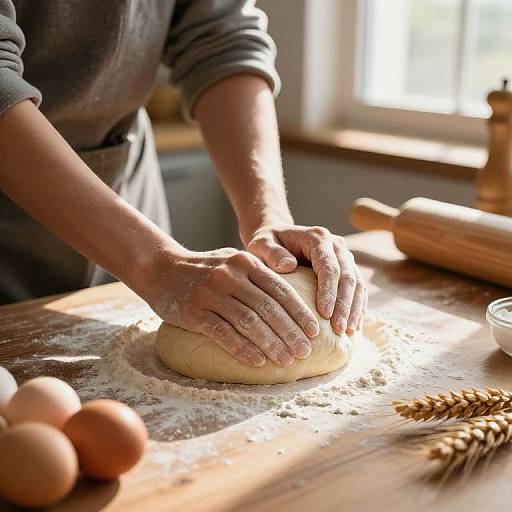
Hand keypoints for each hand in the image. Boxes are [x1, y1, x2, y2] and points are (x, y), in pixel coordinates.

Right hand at [148, 247, 319, 367]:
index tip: (315, 332)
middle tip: (306, 352)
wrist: (160, 268)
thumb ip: (257, 275)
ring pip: (249, 322)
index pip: (280, 290)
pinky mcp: (194, 312)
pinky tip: (258, 362)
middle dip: (290, 332)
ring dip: (271, 344)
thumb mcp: (232, 261)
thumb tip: (288, 302)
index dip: (299, 312)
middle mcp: (231, 275)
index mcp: (245, 263)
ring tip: (287, 361)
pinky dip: (243, 349)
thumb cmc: (203, 269)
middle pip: (269, 308)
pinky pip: (223, 334)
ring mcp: (212, 293)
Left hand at [245, 224, 366, 335]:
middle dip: (345, 305)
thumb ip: (271, 253)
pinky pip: (358, 289)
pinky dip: (358, 308)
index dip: (329, 291)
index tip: (325, 314)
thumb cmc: (266, 243)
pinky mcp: (348, 269)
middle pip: (348, 276)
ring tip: (348, 333)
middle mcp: (336, 245)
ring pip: (358, 284)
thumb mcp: (261, 244)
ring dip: (354, 309)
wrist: (276, 238)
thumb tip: (289, 265)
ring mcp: (344, 257)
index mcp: (318, 238)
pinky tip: (353, 327)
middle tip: (340, 330)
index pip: (329, 266)